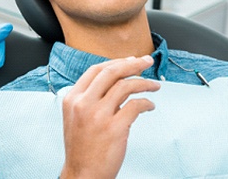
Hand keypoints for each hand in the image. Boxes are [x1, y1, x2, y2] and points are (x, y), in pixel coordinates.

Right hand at [60, 56, 160, 178]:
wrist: (82, 175)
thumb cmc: (82, 147)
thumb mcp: (77, 116)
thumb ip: (92, 98)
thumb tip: (118, 81)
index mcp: (73, 98)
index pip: (96, 69)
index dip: (117, 62)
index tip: (131, 60)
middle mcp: (83, 103)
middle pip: (111, 72)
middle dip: (133, 64)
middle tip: (147, 61)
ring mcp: (98, 115)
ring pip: (125, 86)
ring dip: (144, 83)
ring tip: (154, 86)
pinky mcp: (114, 128)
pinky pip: (135, 106)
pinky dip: (146, 102)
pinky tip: (150, 105)